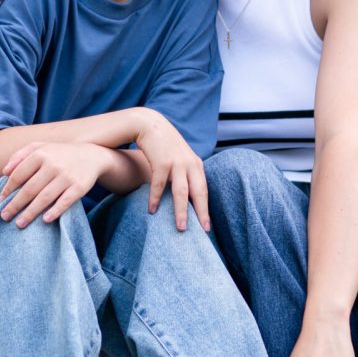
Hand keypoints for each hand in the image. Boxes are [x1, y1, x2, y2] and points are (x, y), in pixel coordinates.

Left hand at [0, 142, 111, 226]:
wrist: (92, 156)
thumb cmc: (59, 154)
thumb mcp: (40, 147)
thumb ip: (20, 155)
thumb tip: (4, 172)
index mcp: (40, 154)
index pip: (19, 174)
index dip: (8, 189)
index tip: (1, 200)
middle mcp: (53, 164)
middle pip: (29, 189)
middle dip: (15, 205)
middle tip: (4, 217)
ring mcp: (67, 176)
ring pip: (45, 197)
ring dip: (30, 212)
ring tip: (20, 223)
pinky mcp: (79, 187)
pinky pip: (65, 201)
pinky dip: (55, 211)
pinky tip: (45, 220)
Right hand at [133, 109, 208, 231]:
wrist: (150, 124)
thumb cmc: (164, 144)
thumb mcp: (180, 157)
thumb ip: (186, 173)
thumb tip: (188, 196)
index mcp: (196, 164)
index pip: (204, 190)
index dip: (206, 209)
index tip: (207, 227)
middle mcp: (190, 163)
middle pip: (197, 193)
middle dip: (200, 214)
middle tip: (202, 232)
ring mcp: (176, 162)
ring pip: (181, 192)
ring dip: (181, 211)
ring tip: (181, 228)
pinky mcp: (162, 161)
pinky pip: (159, 185)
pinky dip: (155, 198)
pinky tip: (152, 211)